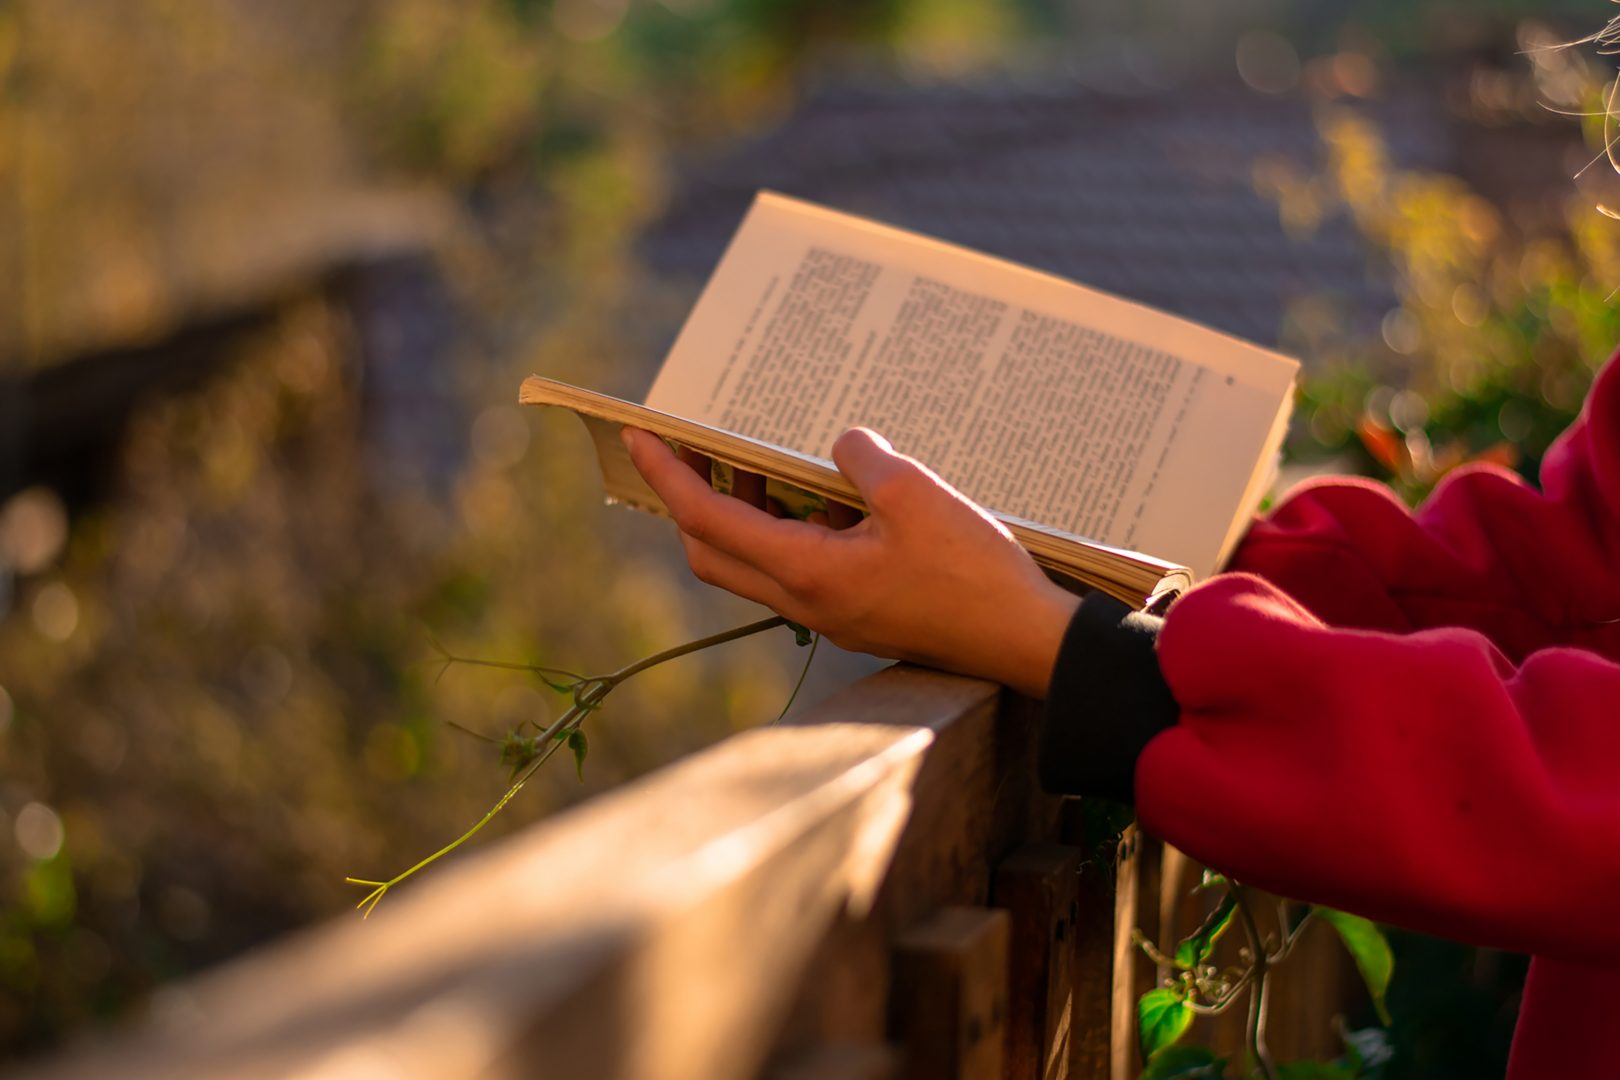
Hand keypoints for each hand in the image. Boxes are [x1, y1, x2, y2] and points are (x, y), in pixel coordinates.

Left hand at [621, 426, 1078, 696]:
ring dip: (744, 515)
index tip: (640, 438)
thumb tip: (839, 446)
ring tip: (763, 464)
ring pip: (755, 564)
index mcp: (808, 573)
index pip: (709, 521)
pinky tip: (827, 498)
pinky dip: (790, 530)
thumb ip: (862, 460)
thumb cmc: (974, 574)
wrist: (1023, 641)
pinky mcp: (855, 615)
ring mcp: (829, 614)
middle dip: (693, 498)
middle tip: (697, 449)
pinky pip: (797, 570)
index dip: (669, 476)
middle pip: (714, 552)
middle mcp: (806, 601)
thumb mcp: (917, 495)